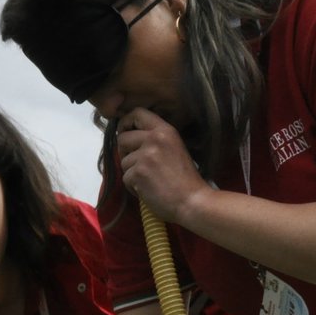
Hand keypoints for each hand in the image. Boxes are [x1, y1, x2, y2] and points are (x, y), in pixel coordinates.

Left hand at [117, 109, 208, 226]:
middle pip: (122, 138)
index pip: (137, 113)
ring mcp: (145, 155)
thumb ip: (156, 141)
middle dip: (125, 153)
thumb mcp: (175, 149)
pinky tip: (149, 191)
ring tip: (150, 181)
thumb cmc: (186, 180)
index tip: (125, 133)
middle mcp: (154, 139)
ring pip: (123, 161)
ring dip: (132, 173)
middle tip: (138, 165)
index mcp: (165, 130)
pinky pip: (125, 178)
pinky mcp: (138, 173)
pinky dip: (133, 187)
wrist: (193, 201)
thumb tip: (131, 139)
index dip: (126, 123)